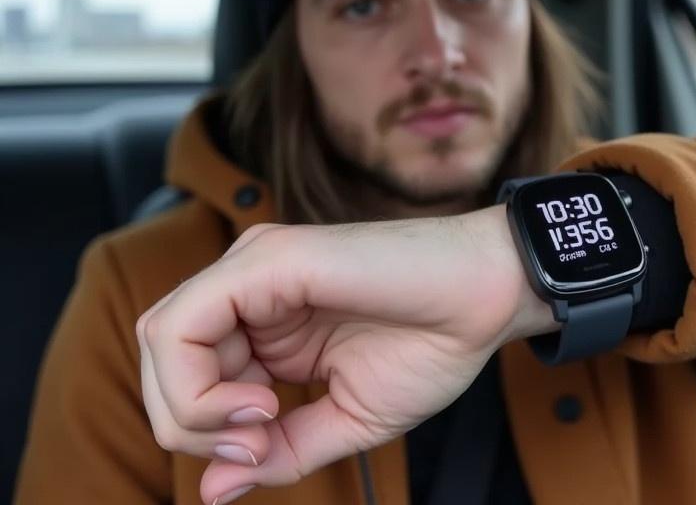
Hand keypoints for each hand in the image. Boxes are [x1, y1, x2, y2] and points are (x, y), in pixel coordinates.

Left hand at [136, 205, 554, 504]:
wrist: (487, 298)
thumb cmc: (432, 345)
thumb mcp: (345, 420)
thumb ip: (279, 452)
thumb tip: (211, 493)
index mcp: (265, 318)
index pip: (184, 374)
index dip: (203, 430)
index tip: (262, 453)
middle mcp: (250, 285)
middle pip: (161, 358)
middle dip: (189, 423)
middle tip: (257, 445)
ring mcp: (255, 265)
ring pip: (162, 340)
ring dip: (192, 407)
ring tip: (261, 422)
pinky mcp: (267, 260)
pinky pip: (184, 326)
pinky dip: (200, 384)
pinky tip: (258, 402)